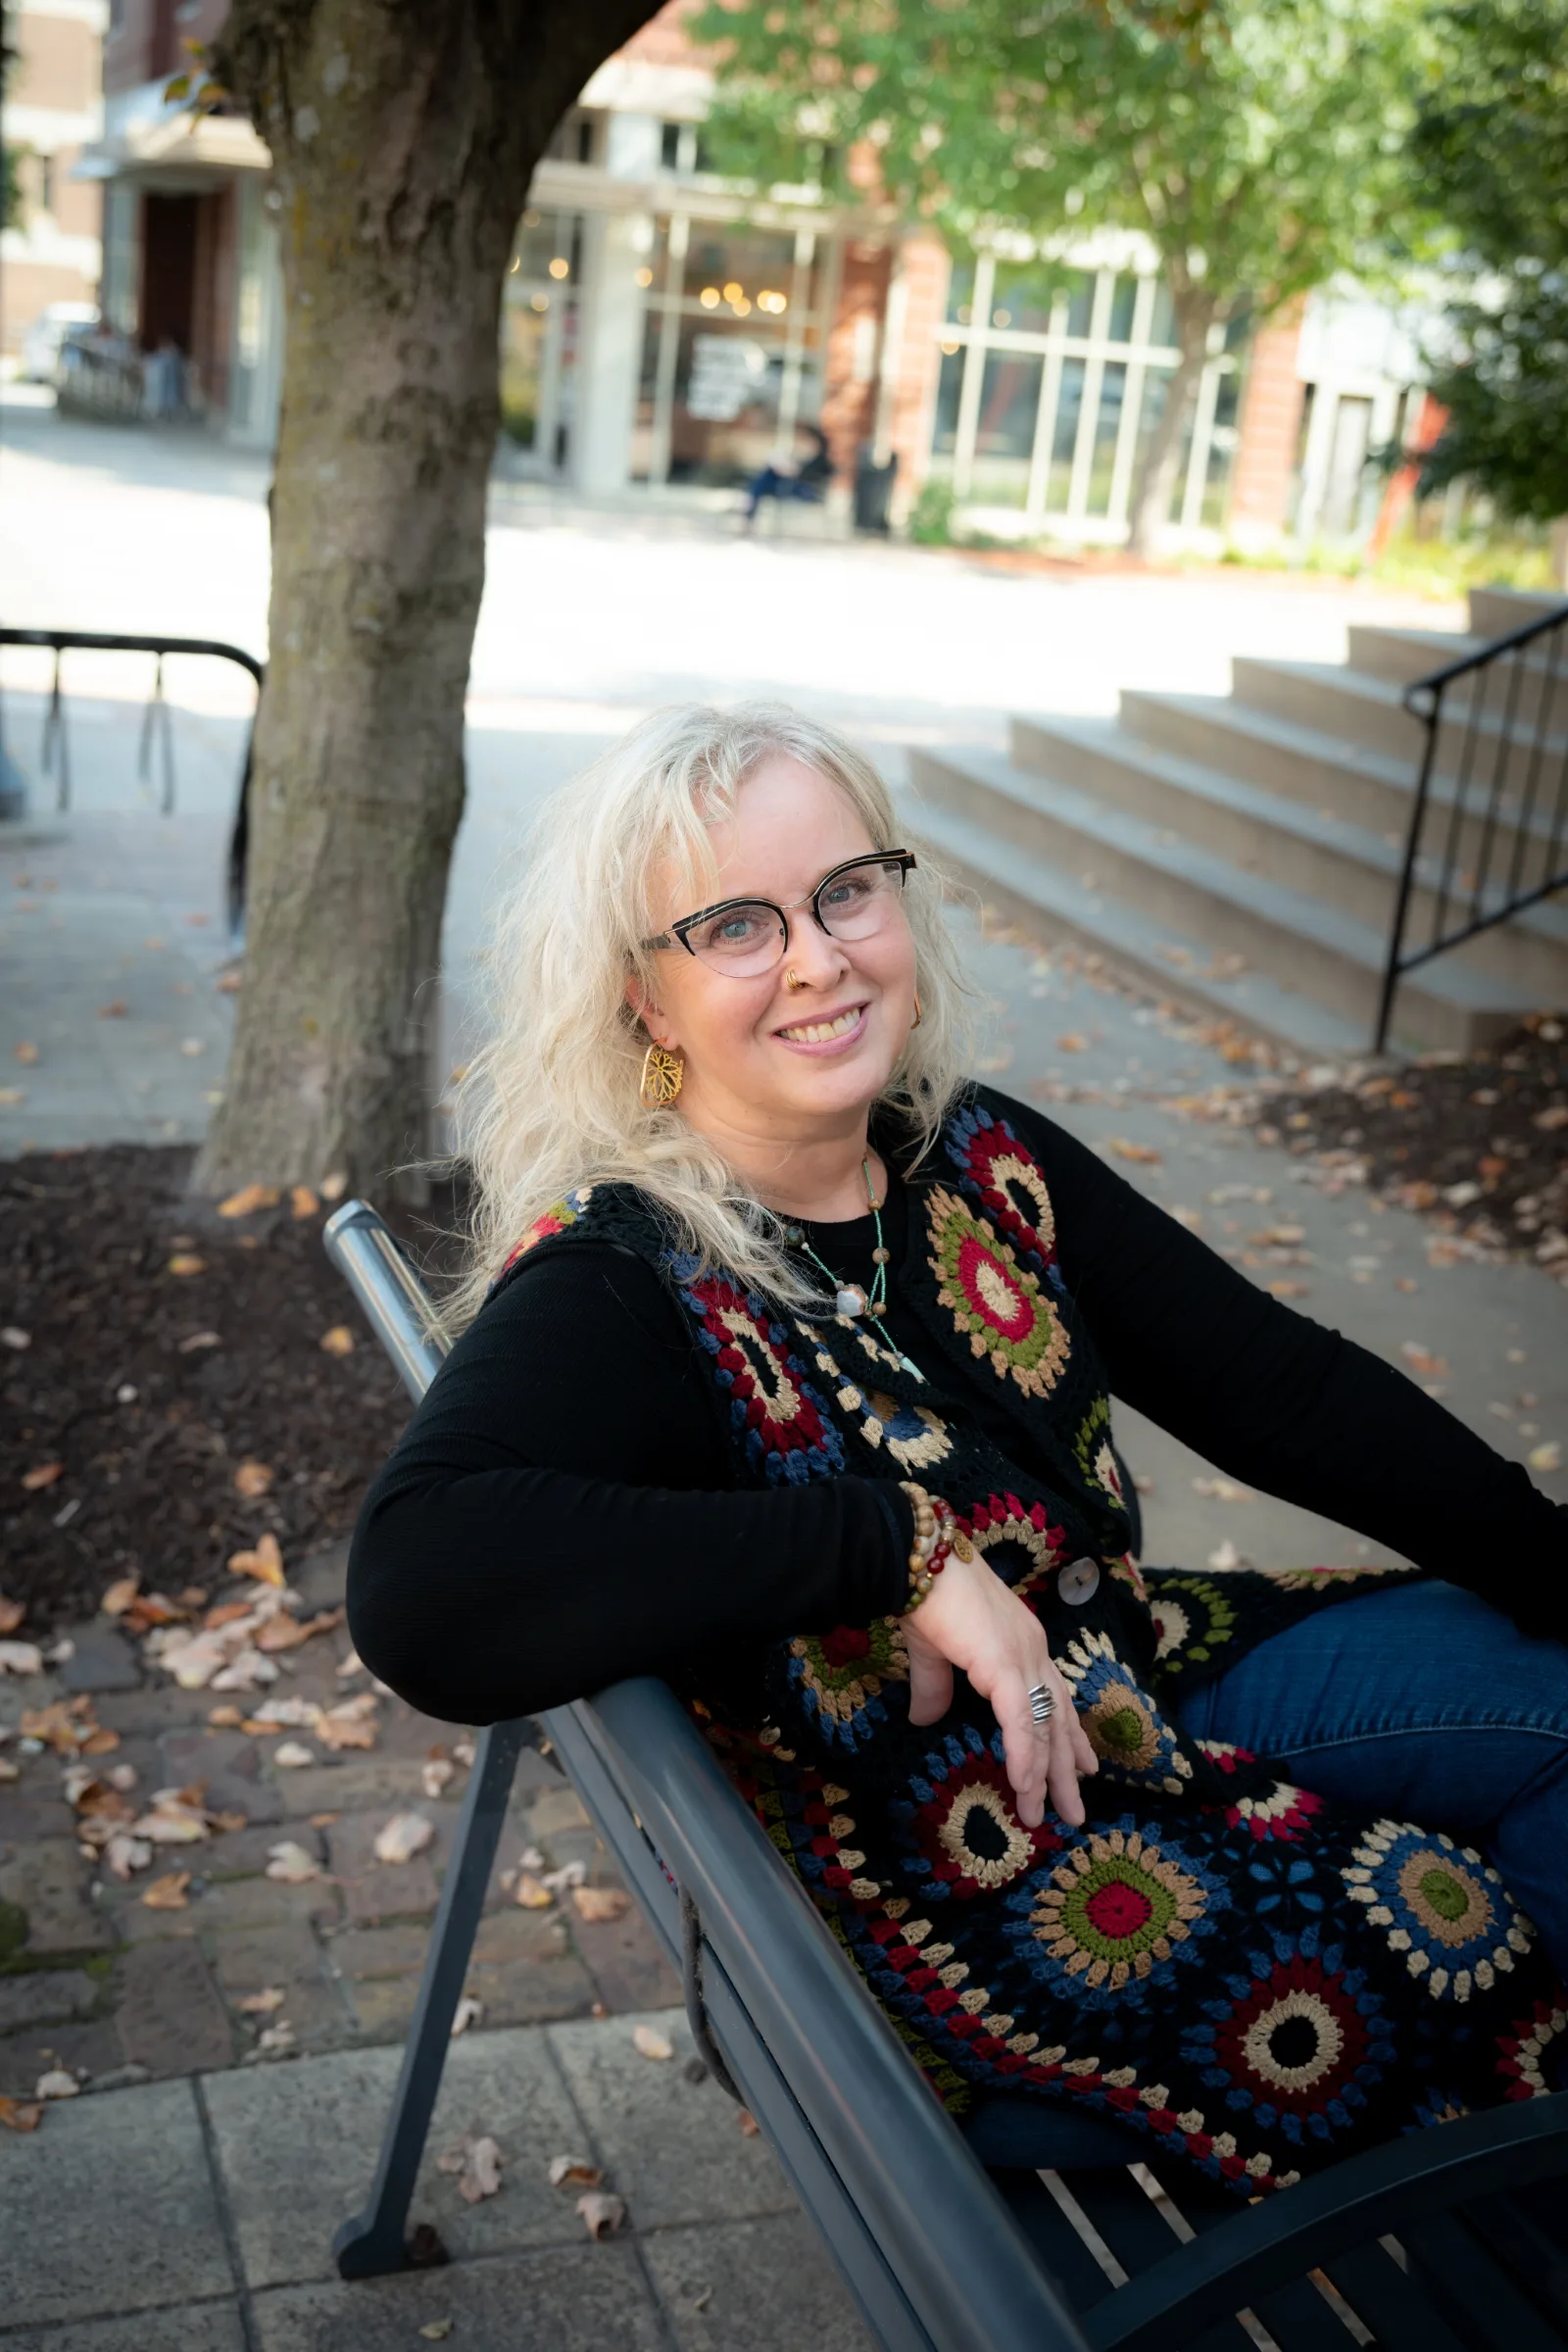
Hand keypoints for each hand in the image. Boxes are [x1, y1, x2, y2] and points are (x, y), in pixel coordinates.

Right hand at [901, 1548, 1097, 1829]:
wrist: (920, 1560)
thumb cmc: (926, 1595)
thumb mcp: (934, 1652)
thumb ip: (935, 1686)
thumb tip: (922, 1720)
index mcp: (1020, 1644)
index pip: (1054, 1698)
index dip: (1069, 1736)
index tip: (1085, 1767)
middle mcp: (1033, 1652)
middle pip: (1058, 1720)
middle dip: (1068, 1769)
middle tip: (1076, 1811)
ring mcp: (1023, 1658)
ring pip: (1045, 1727)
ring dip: (1049, 1776)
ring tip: (1053, 1815)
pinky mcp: (1004, 1666)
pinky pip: (1021, 1722)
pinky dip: (1025, 1757)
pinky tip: (1026, 1786)